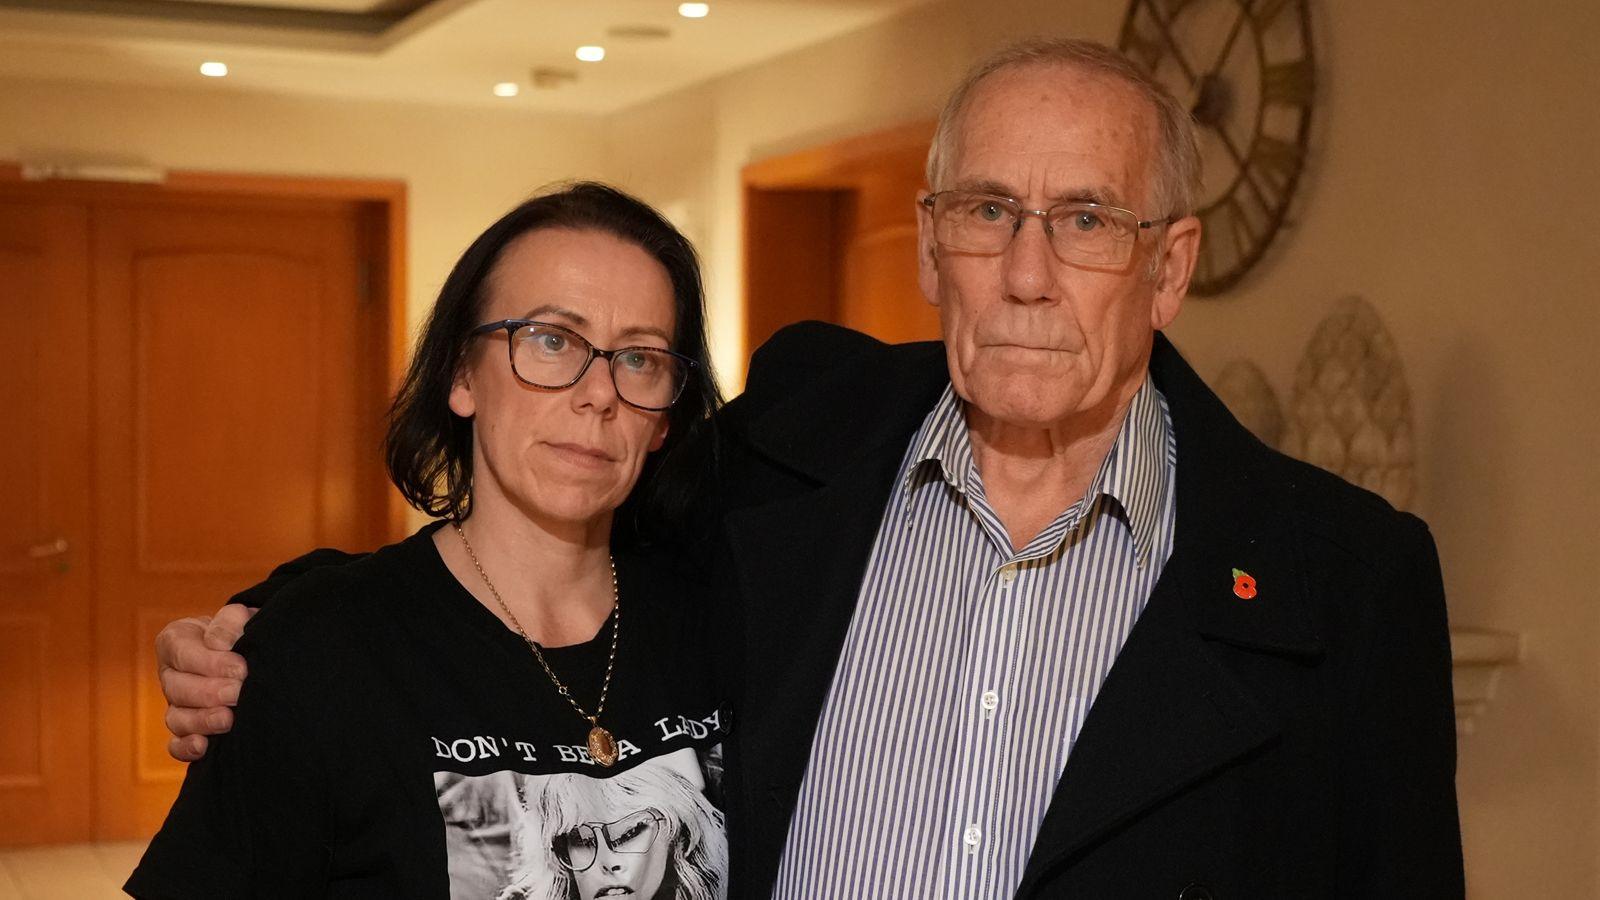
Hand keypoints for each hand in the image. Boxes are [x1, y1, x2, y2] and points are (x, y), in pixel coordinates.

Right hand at [156, 603, 256, 761]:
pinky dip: (186, 748)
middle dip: (209, 693)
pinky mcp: (186, 730)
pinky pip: (176, 745)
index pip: (182, 653)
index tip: (241, 668)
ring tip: (228, 719)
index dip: (210, 663)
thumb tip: (219, 644)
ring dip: (201, 721)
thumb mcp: (237, 617)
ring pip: (176, 718)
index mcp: (175, 642)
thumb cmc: (241, 631)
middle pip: (176, 688)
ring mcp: (176, 704)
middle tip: (237, 692)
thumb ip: (228, 623)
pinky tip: (204, 747)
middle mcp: (171, 675)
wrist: (247, 651)